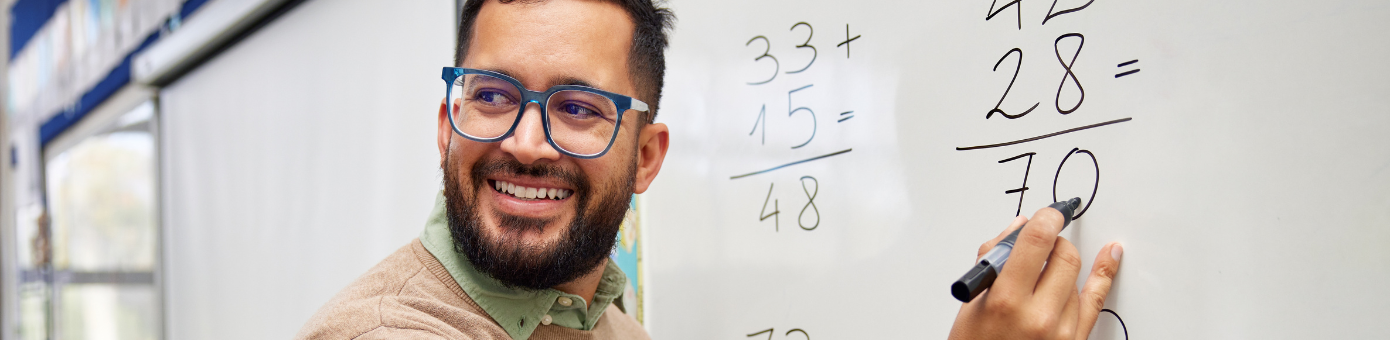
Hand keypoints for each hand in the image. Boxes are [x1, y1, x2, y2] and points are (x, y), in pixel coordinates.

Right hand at [948, 207, 1122, 339]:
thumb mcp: (973, 302)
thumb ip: (994, 258)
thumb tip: (1018, 228)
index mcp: (1006, 301)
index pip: (1036, 242)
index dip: (1046, 219)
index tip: (1048, 214)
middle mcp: (1038, 316)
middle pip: (1064, 256)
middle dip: (1055, 242)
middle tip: (1043, 244)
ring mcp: (1061, 332)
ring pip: (1076, 278)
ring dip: (1061, 268)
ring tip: (1043, 276)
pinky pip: (1096, 301)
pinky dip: (1104, 274)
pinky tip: (1110, 256)